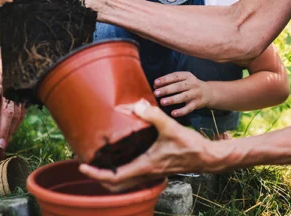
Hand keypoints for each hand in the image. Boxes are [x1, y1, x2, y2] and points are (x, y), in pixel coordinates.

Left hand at [0, 51, 25, 148]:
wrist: (14, 56)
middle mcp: (10, 85)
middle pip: (8, 110)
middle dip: (4, 129)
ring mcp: (20, 90)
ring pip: (18, 113)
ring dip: (11, 129)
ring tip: (4, 142)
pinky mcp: (26, 95)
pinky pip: (22, 112)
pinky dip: (16, 124)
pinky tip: (10, 132)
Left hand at [78, 99, 220, 191]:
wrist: (207, 157)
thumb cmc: (190, 145)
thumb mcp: (171, 127)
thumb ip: (153, 115)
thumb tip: (137, 104)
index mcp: (145, 166)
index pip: (114, 178)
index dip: (95, 174)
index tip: (83, 166)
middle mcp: (145, 173)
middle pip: (115, 185)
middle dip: (99, 178)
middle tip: (87, 165)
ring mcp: (150, 173)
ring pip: (124, 183)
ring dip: (110, 176)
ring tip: (100, 161)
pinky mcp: (155, 169)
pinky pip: (133, 176)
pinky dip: (122, 172)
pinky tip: (121, 156)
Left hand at [153, 72, 211, 116]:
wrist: (208, 92)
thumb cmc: (190, 86)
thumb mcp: (184, 79)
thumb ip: (172, 81)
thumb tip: (155, 85)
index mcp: (187, 76)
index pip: (175, 76)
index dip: (165, 79)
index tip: (155, 83)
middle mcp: (192, 84)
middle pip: (178, 87)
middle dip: (166, 90)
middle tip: (156, 93)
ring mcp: (195, 94)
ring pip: (183, 97)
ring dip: (172, 99)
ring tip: (162, 102)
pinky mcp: (197, 103)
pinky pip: (189, 108)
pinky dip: (181, 111)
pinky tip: (173, 113)